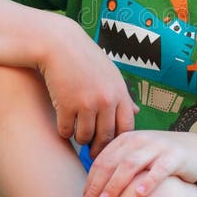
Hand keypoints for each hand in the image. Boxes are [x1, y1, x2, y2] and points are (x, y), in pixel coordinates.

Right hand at [38, 16, 137, 156]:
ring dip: (80, 139)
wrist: (59, 44)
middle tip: (93, 152)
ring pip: (84, 137)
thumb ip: (123, 95)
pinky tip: (63, 125)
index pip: (127, 127)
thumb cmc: (86, 59)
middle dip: (99, 147)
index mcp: (120, 92)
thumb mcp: (111, 74)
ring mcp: (86, 102)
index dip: (120, 141)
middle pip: (106, 137)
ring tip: (77, 134)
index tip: (112, 146)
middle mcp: (106, 99)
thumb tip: (137, 112)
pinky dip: (64, 131)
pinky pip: (66, 131)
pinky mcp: (65, 104)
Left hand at [82, 130, 196, 196]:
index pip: (102, 161)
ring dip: (116, 183)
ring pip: (132, 164)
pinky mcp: (175, 156)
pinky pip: (160, 169)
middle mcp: (139, 140)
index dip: (91, 182)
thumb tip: (90, 195)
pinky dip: (149, 181)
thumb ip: (116, 168)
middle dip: (98, 185)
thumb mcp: (136, 158)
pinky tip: (140, 195)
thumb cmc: (157, 160)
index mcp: (126, 140)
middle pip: (113, 162)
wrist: (193, 151)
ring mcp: (157, 146)